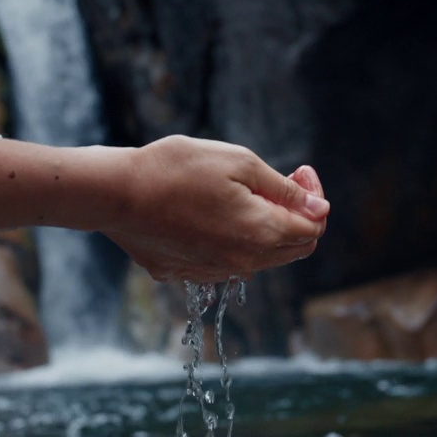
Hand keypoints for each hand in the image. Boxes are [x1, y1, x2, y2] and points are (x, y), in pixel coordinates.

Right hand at [103, 136, 328, 282]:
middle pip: (293, 248)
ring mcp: (214, 271)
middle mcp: (243, 262)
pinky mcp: (188, 273)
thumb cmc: (176, 170)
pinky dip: (234, 239)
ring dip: (267, 227)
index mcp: (261, 233)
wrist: (116, 194)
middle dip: (298, 214)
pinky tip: (212, 211)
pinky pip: (227, 260)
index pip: (314, 228)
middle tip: (280, 179)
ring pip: (261, 257)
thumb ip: (284, 189)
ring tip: (244, 191)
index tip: (298, 171)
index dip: (314, 197)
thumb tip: (319, 208)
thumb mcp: (239, 163)